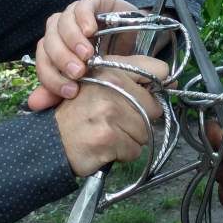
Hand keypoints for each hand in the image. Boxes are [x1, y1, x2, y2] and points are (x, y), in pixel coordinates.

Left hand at [28, 0, 135, 110]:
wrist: (139, 44)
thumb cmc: (112, 64)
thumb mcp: (90, 81)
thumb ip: (62, 90)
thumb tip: (34, 104)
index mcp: (56, 48)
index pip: (42, 60)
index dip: (52, 76)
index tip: (71, 91)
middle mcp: (62, 29)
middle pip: (49, 40)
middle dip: (62, 59)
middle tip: (79, 72)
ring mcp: (76, 13)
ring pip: (62, 21)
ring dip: (72, 39)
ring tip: (87, 55)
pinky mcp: (94, 1)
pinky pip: (82, 5)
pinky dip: (83, 17)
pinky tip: (91, 30)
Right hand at [55, 54, 167, 176]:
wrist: (50, 140)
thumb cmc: (77, 113)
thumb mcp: (99, 82)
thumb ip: (132, 79)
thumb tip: (172, 82)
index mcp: (112, 69)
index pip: (156, 70)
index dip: (157, 86)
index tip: (149, 95)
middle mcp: (112, 87)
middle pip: (154, 108)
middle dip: (141, 119)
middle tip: (118, 121)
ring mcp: (111, 112)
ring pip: (145, 131)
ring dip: (131, 138)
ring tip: (110, 133)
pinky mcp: (109, 138)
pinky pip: (134, 150)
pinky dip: (123, 153)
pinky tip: (106, 146)